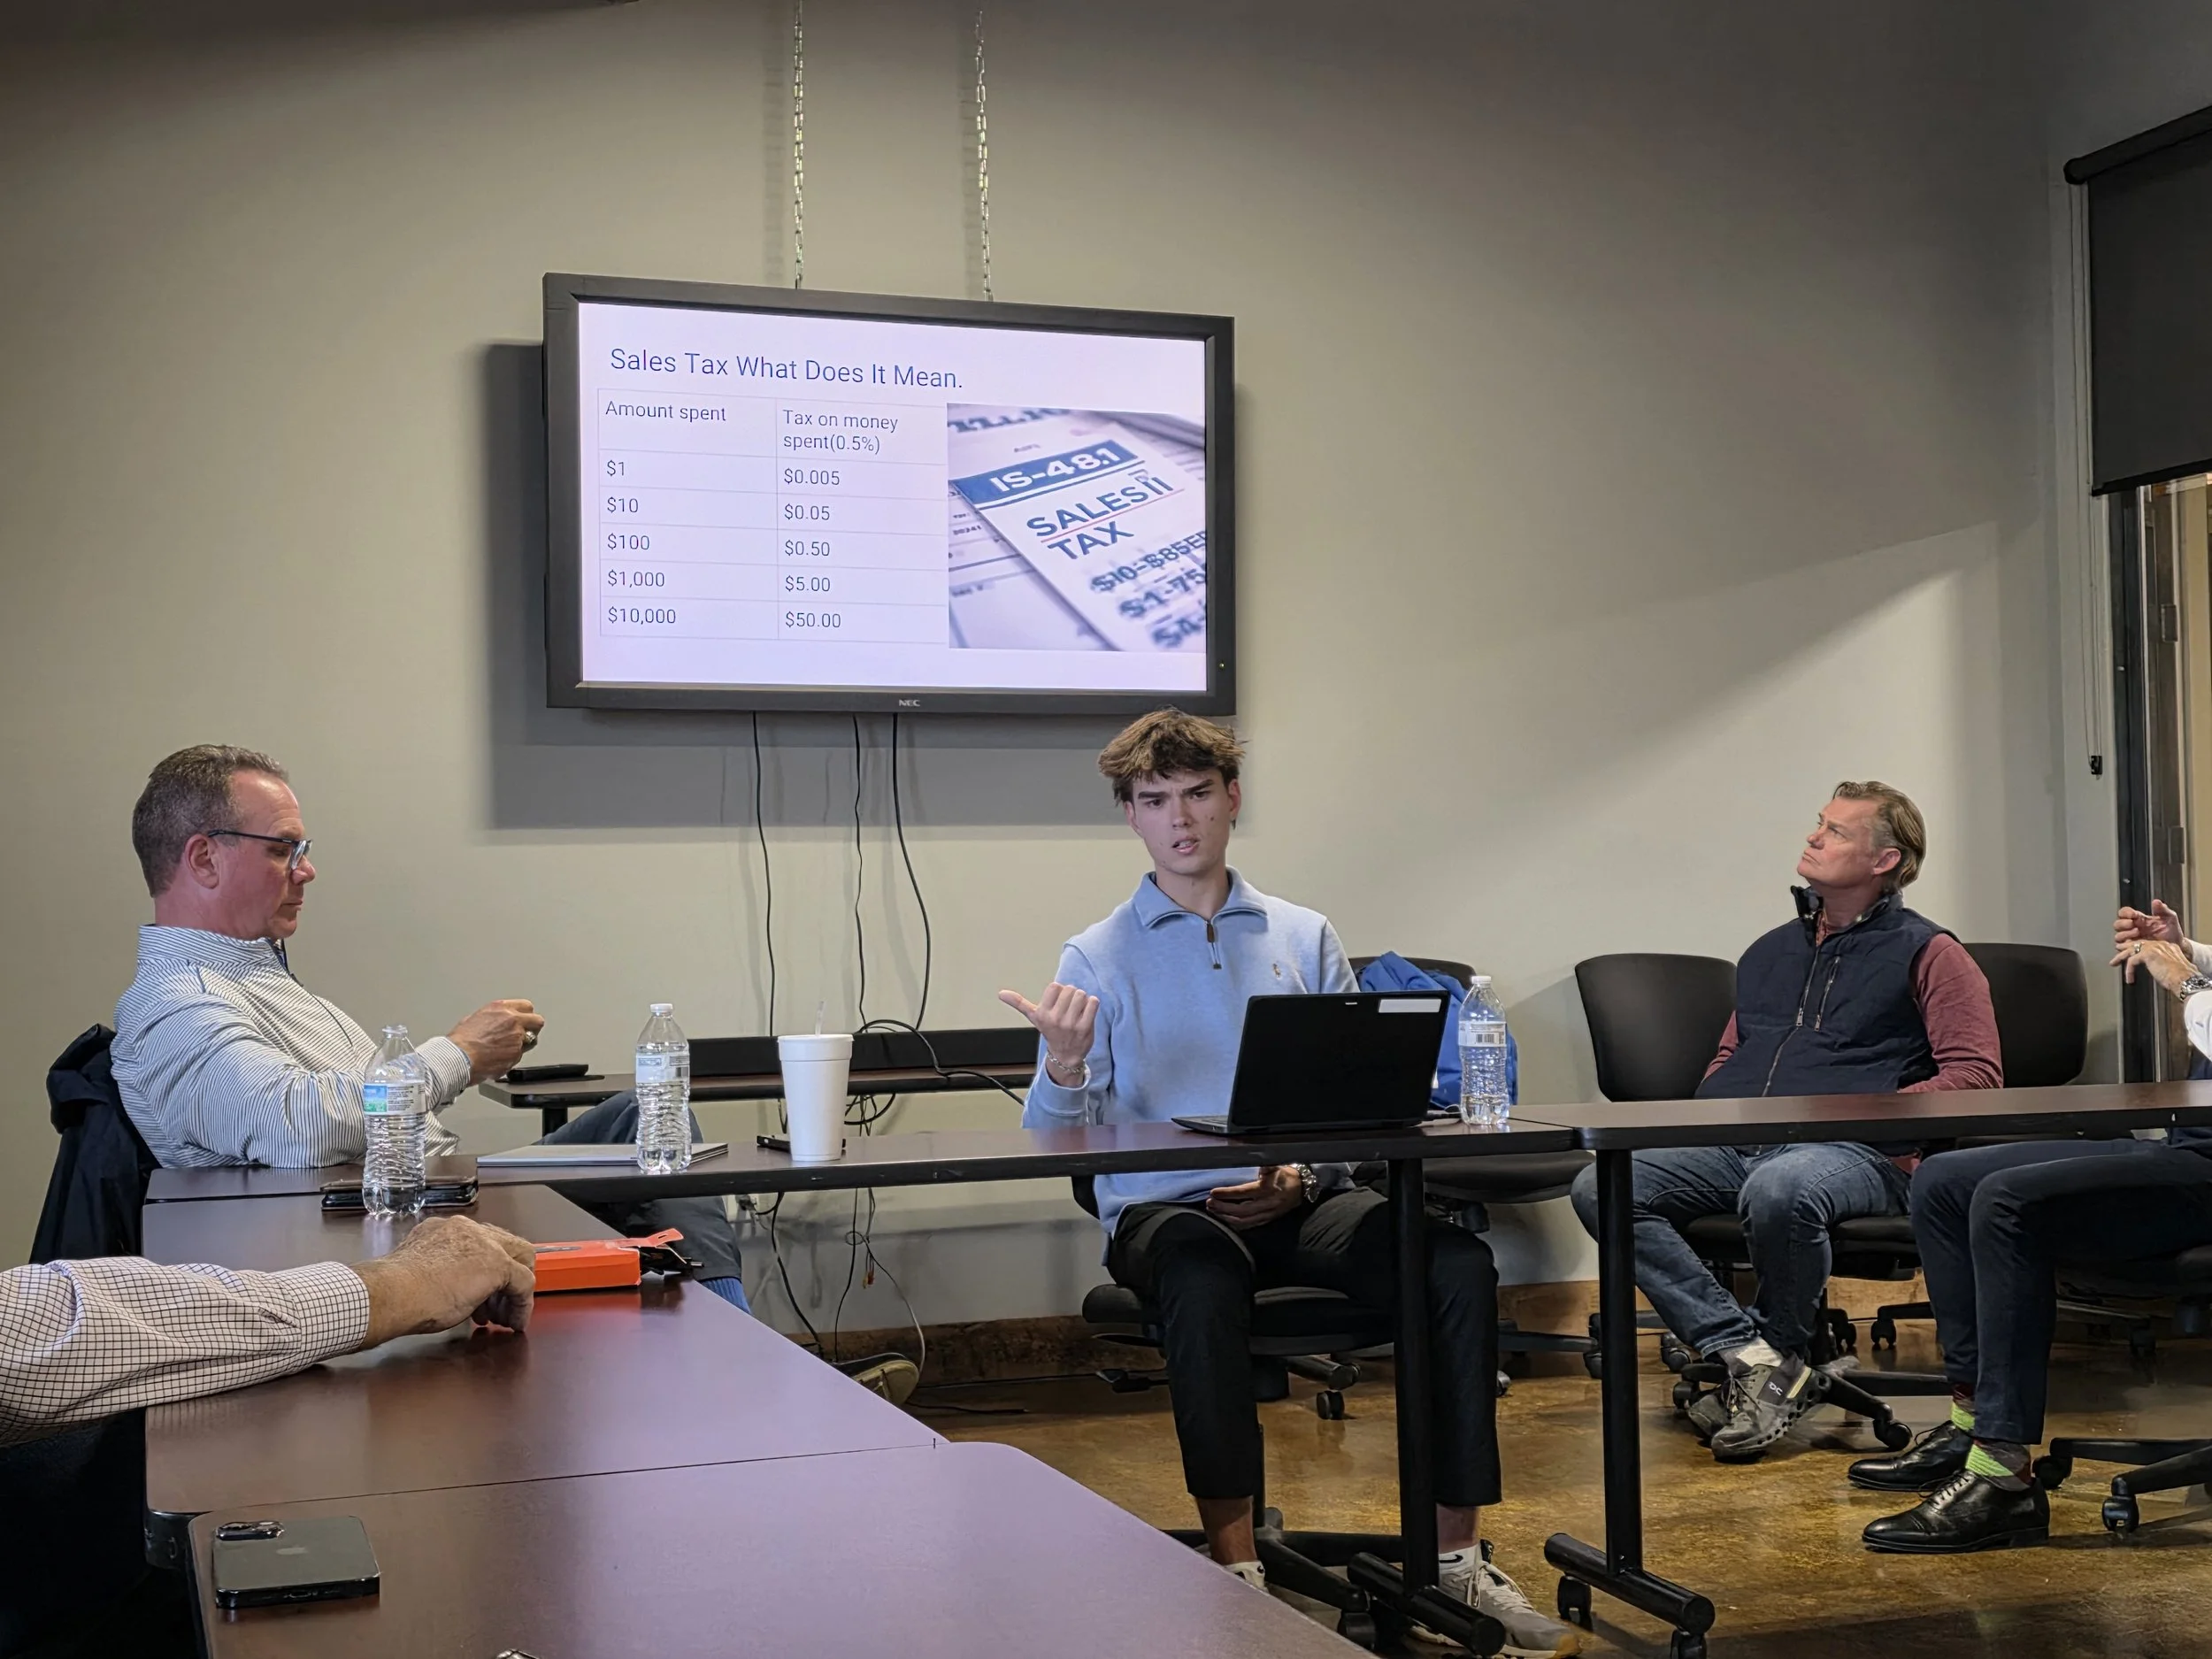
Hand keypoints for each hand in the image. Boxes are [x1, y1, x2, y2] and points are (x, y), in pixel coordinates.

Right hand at [350, 1215, 536, 1346]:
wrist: (394, 1293)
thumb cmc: (396, 1291)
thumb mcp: (421, 1274)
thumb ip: (442, 1272)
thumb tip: (452, 1289)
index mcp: (445, 1230)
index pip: (481, 1242)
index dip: (487, 1270)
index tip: (483, 1292)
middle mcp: (467, 1229)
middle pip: (506, 1246)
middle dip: (506, 1278)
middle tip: (497, 1305)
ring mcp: (484, 1243)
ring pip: (519, 1261)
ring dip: (512, 1293)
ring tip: (501, 1318)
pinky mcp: (498, 1263)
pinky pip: (523, 1282)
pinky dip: (523, 1304)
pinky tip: (514, 1322)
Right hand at [447, 999, 545, 1083]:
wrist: (459, 1057)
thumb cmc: (460, 1041)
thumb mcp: (473, 1018)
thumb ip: (491, 1018)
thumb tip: (493, 1023)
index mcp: (501, 1008)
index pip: (527, 1006)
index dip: (526, 1015)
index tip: (524, 1020)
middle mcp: (513, 1020)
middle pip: (537, 1021)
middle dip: (532, 1028)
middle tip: (524, 1035)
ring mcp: (517, 1037)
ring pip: (531, 1041)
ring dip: (523, 1045)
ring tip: (506, 1050)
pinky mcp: (517, 1054)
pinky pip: (520, 1056)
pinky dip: (512, 1058)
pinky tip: (499, 1059)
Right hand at [997, 983, 1097, 1083]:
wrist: (1065, 1055)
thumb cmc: (1050, 1031)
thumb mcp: (1033, 1018)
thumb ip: (1019, 1003)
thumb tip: (1000, 993)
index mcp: (1042, 1013)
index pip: (1054, 986)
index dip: (1059, 991)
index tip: (1058, 1002)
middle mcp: (1055, 1019)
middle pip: (1069, 989)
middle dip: (1071, 995)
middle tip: (1069, 1008)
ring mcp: (1070, 1024)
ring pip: (1081, 994)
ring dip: (1082, 1000)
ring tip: (1078, 1010)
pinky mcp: (1085, 1027)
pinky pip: (1093, 1003)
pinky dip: (1092, 1004)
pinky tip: (1087, 1012)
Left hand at [1205, 1165, 1306, 1230]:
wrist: (1303, 1188)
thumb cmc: (1286, 1175)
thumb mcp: (1276, 1166)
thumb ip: (1264, 1164)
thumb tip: (1253, 1156)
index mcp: (1266, 1189)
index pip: (1243, 1193)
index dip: (1227, 1193)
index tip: (1213, 1192)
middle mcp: (1266, 1204)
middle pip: (1240, 1210)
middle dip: (1223, 1207)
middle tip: (1209, 1203)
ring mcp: (1267, 1214)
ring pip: (1244, 1220)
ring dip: (1226, 1217)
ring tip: (1214, 1211)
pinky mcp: (1268, 1220)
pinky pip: (1249, 1225)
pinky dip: (1236, 1224)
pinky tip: (1226, 1220)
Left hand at [2112, 936, 2198, 996]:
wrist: (2185, 979)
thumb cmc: (2181, 978)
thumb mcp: (2171, 967)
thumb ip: (2162, 964)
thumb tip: (2155, 969)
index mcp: (2167, 946)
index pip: (2148, 944)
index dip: (2137, 948)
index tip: (2130, 952)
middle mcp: (2160, 944)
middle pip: (2138, 944)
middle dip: (2125, 948)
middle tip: (2117, 952)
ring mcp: (2154, 948)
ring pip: (2131, 950)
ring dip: (2120, 957)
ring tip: (2113, 963)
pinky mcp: (2148, 954)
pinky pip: (2132, 961)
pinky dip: (2128, 971)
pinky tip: (2129, 979)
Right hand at [2115, 901, 2185, 948]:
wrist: (2177, 945)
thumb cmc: (2172, 931)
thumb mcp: (2169, 917)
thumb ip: (2162, 909)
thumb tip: (2156, 901)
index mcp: (2138, 919)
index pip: (2124, 913)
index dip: (2125, 912)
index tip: (2133, 914)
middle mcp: (2132, 929)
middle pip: (2117, 924)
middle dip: (2123, 923)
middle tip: (2132, 924)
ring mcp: (2132, 940)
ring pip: (2118, 936)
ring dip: (2125, 934)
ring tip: (2137, 933)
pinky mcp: (2133, 950)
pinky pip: (2122, 949)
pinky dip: (2126, 946)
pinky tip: (2136, 943)